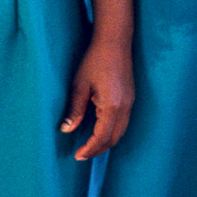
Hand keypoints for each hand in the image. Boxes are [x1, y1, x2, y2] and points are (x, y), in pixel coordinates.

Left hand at [60, 38, 133, 159]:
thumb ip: (75, 110)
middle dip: (98, 149)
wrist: (114, 41)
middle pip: (114, 139)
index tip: (77, 155)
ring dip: (106, 142)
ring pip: (120, 132)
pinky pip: (123, 122)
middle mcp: (125, 108)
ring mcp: (130, 103)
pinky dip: (112, 131)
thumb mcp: (80, 85)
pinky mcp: (130, 98)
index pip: (102, 137)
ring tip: (89, 146)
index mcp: (112, 106)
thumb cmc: (94, 60)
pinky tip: (100, 130)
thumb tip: (67, 130)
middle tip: (82, 155)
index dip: (89, 149)